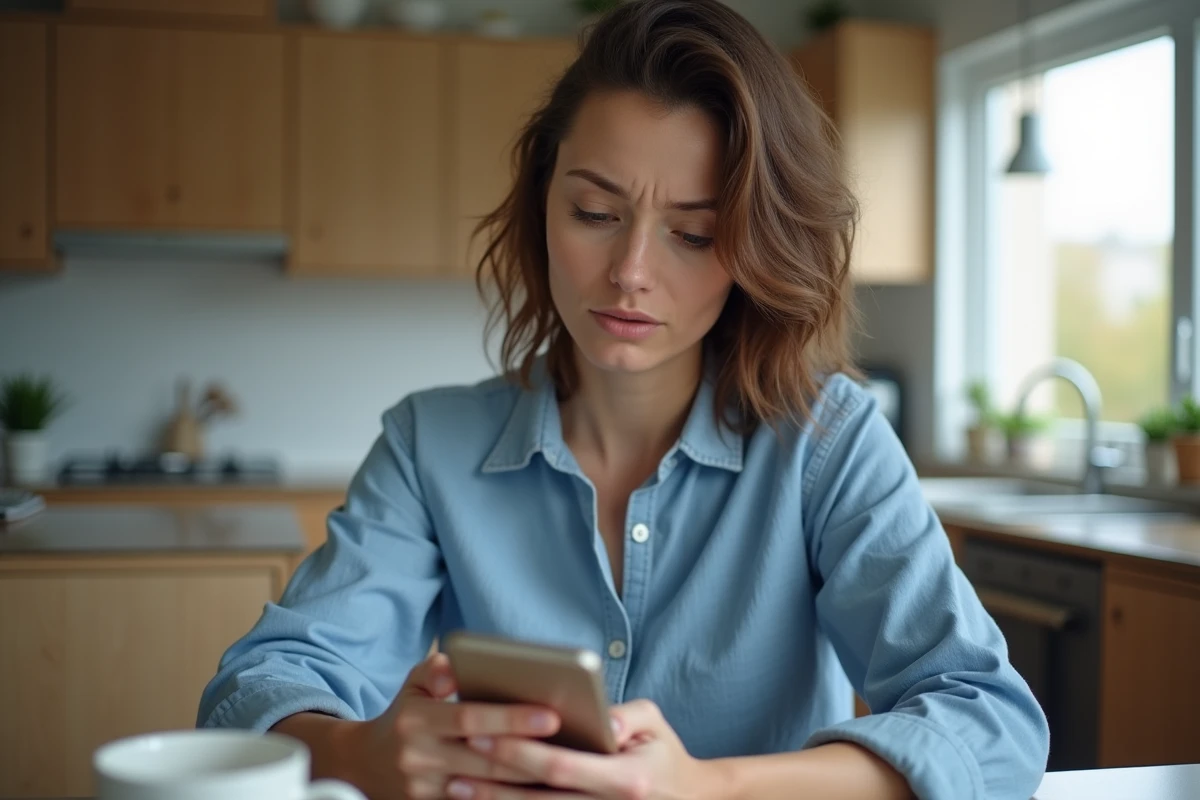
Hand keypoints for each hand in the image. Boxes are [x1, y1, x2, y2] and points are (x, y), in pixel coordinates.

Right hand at [348, 653, 563, 798]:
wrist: (364, 765)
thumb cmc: (405, 714)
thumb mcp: (413, 683)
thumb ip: (436, 670)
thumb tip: (456, 669)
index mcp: (416, 721)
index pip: (470, 717)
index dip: (511, 718)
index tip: (552, 715)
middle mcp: (418, 758)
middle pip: (485, 759)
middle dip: (531, 754)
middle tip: (574, 746)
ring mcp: (423, 791)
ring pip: (486, 790)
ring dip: (526, 783)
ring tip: (566, 769)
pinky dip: (507, 799)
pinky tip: (538, 790)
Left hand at [450, 699, 722, 799]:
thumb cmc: (664, 752)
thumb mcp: (655, 722)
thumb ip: (629, 715)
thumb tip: (602, 719)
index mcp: (627, 780)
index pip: (562, 767)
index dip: (519, 753)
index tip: (483, 734)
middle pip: (539, 798)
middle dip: (494, 778)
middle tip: (457, 758)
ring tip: (455, 786)